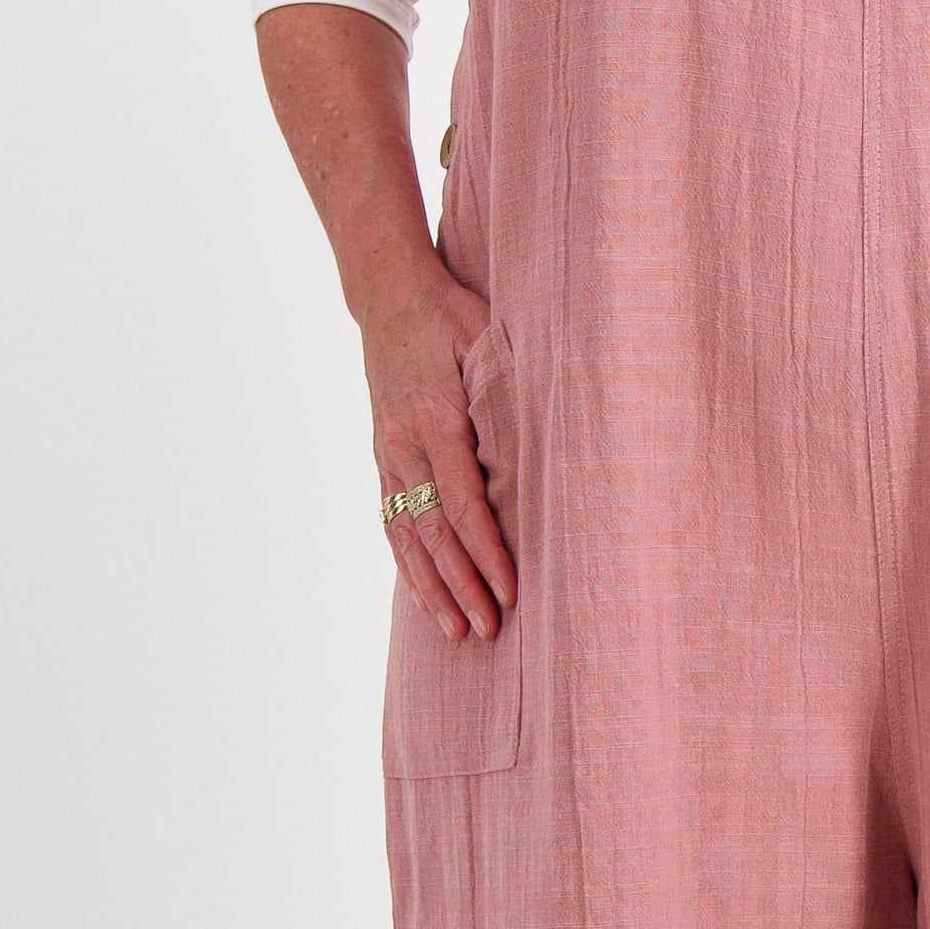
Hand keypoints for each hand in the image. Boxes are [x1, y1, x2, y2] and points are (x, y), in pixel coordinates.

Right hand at [359, 262, 517, 643]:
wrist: (389, 297)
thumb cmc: (450, 312)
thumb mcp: (484, 332)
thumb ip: (507, 378)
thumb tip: (547, 422)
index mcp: (436, 419)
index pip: (462, 502)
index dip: (486, 550)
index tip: (510, 587)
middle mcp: (405, 445)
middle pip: (434, 532)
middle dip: (463, 585)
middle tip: (490, 629)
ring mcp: (388, 454)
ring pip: (407, 536)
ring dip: (432, 588)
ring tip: (457, 632)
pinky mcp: (382, 457)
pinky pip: (392, 521)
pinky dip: (407, 564)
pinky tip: (424, 596)